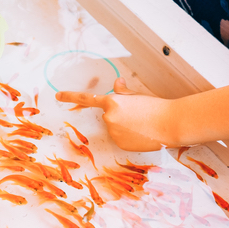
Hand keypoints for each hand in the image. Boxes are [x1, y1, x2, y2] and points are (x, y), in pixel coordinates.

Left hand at [56, 78, 175, 150]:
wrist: (170, 124)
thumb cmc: (156, 107)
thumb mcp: (138, 96)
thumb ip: (123, 92)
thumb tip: (117, 82)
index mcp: (112, 102)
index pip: (87, 99)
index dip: (70, 96)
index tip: (57, 96)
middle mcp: (109, 117)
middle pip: (109, 115)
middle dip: (120, 115)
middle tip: (138, 115)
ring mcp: (114, 132)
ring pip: (115, 128)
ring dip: (125, 127)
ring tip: (143, 125)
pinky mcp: (120, 144)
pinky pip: (120, 139)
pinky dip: (128, 137)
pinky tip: (142, 134)